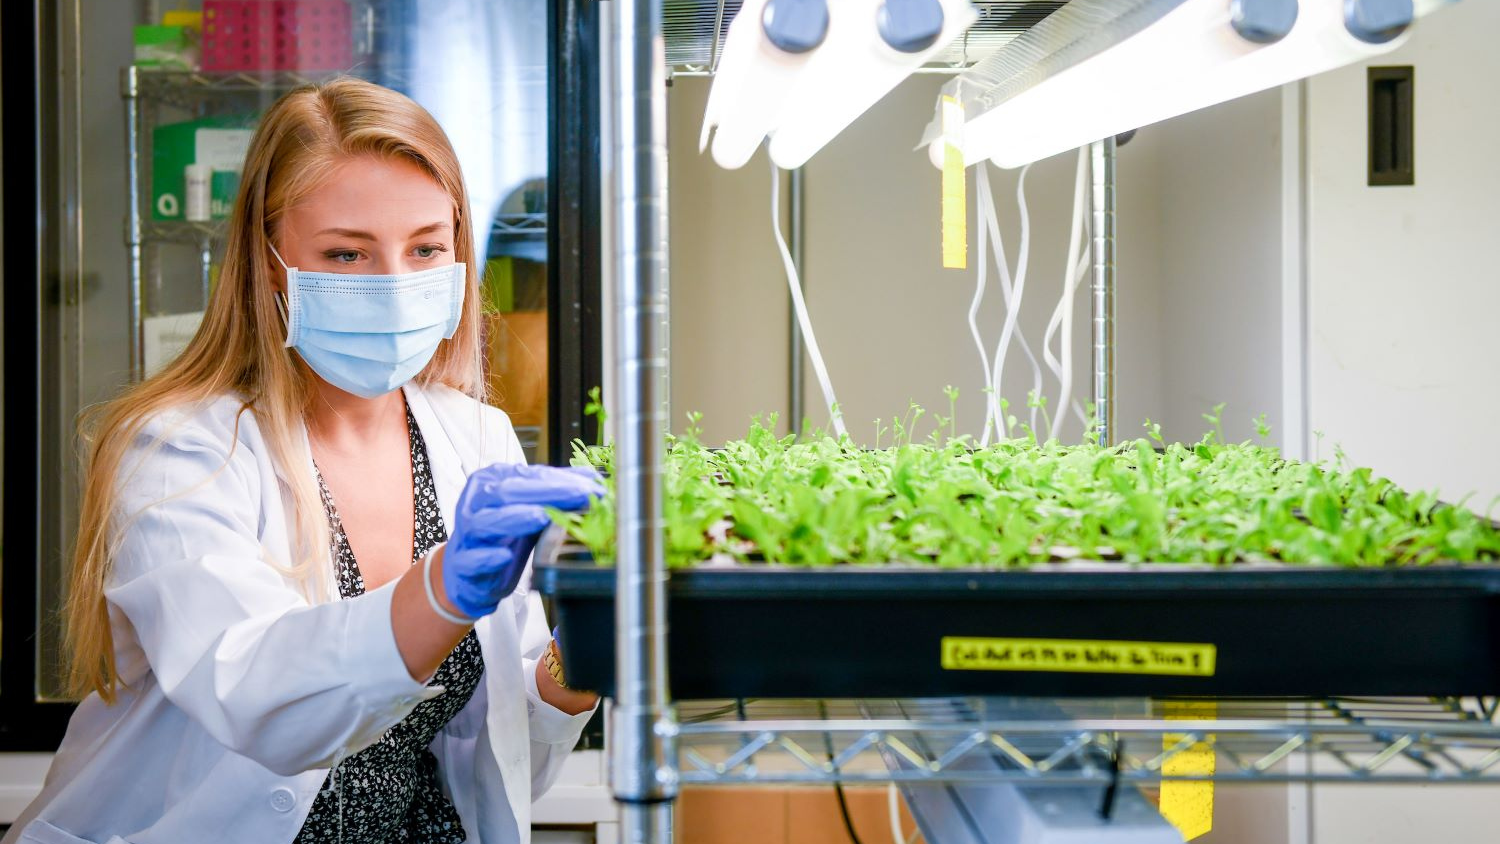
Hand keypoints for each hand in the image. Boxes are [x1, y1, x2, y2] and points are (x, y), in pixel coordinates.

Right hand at [443, 464, 603, 619]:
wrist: (471, 572)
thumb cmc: (504, 535)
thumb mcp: (532, 509)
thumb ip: (559, 493)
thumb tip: (594, 479)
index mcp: (492, 481)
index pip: (529, 476)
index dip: (562, 480)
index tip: (593, 487)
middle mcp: (476, 502)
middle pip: (507, 492)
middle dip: (547, 493)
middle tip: (580, 495)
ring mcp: (467, 533)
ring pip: (485, 521)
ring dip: (515, 518)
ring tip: (542, 516)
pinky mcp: (462, 565)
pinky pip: (470, 560)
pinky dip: (487, 558)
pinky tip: (505, 555)